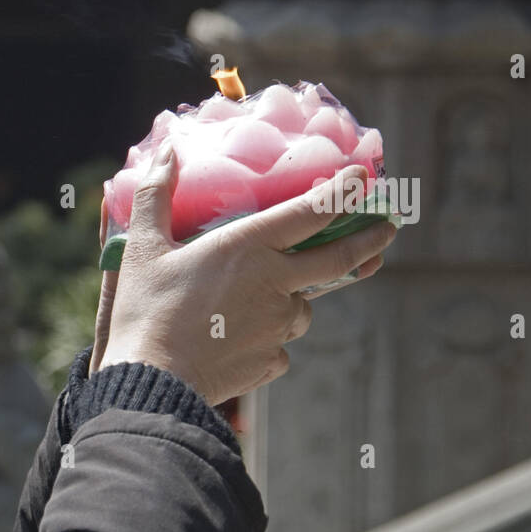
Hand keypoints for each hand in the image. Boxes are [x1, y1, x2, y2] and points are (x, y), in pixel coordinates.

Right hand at [90, 146, 397, 404]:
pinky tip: (239, 341)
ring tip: (261, 302)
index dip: (342, 191)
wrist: (154, 381)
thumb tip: (166, 149)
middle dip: (370, 238)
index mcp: (250, 246)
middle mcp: (276, 282)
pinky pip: (280, 345)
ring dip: (294, 299)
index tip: (361, 178)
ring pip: (303, 306)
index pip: (312, 210)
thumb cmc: (146, 310)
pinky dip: (268, 340)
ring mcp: (279, 324)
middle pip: (339, 257)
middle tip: (387, 228)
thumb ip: (156, 195)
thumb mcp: (142, 247)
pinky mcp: (271, 359)